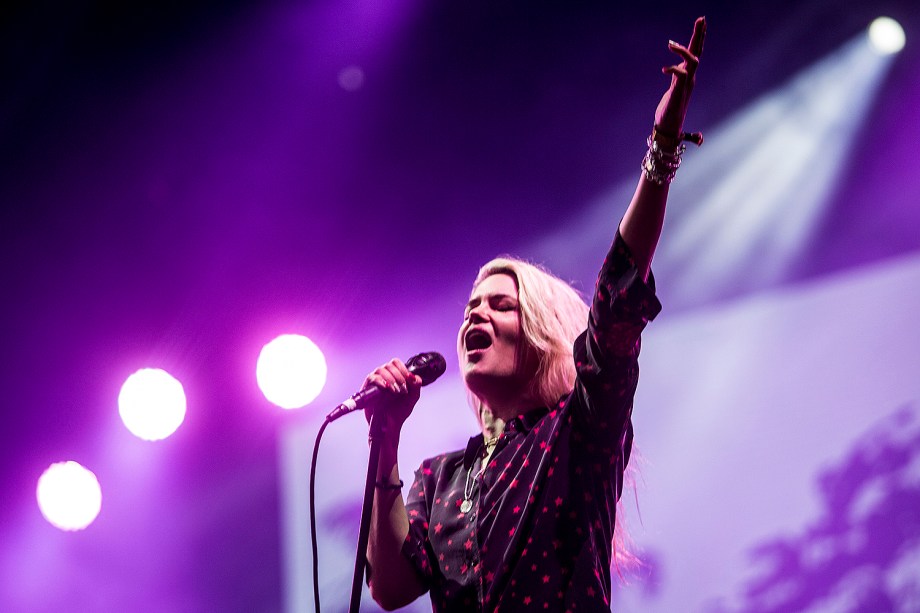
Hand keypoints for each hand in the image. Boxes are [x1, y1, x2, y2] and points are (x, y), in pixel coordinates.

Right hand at [361, 358, 422, 434]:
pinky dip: (380, 381)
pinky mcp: (368, 387)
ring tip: (395, 392)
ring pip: (381, 370)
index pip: (396, 363)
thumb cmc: (400, 410)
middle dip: (398, 377)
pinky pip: (372, 378)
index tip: (408, 380)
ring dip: (390, 379)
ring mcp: (375, 381)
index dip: (402, 369)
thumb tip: (413, 376)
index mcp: (394, 375)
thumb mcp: (412, 397)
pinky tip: (386, 388)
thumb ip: (416, 386)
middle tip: (402, 390)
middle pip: (389, 365)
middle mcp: (384, 375)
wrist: (390, 424)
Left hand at [654, 17, 705, 139]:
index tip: (700, 23)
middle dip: (699, 35)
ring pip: (692, 61)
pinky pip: (681, 75)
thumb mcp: (674, 95)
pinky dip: (673, 69)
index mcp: (688, 78)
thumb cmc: (671, 116)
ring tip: (670, 44)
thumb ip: (679, 82)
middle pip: (697, 53)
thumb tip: (686, 90)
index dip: (698, 39)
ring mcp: (686, 85)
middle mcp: (690, 79)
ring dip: (683, 50)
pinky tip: (664, 70)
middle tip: (701, 18)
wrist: (669, 130)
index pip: (695, 54)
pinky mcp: (679, 92)